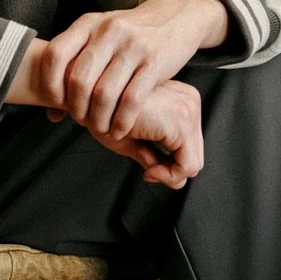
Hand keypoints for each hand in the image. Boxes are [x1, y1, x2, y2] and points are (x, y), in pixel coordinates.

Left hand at [37, 0, 228, 140]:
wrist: (176, 17)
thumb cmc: (130, 36)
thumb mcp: (100, 40)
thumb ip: (74, 70)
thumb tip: (51, 113)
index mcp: (88, 23)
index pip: (55, 55)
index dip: (50, 84)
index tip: (57, 103)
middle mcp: (108, 31)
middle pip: (79, 80)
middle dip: (77, 109)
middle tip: (82, 121)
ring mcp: (133, 45)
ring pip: (104, 94)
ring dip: (99, 120)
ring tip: (101, 128)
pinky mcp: (155, 61)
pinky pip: (132, 100)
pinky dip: (122, 121)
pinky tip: (120, 129)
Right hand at [89, 78, 203, 187]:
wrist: (85, 101)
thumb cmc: (101, 115)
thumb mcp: (134, 139)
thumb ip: (154, 155)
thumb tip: (175, 180)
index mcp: (179, 99)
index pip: (189, 145)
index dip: (170, 165)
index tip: (148, 169)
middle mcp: (188, 100)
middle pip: (194, 154)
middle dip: (171, 171)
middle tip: (148, 172)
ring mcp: (187, 109)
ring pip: (193, 163)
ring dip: (169, 175)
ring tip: (148, 170)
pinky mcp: (180, 121)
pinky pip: (188, 166)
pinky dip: (169, 176)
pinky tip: (149, 170)